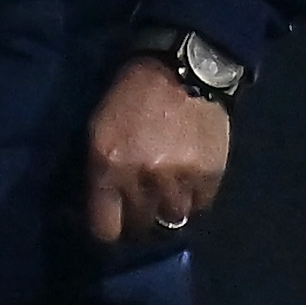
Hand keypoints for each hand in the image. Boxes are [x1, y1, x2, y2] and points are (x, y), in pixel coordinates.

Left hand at [81, 56, 232, 247]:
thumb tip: (95, 209)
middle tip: (137, 211)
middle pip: (140, 226)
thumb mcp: (97, 132)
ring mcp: (180, 178)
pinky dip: (193, 200)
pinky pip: (201, 205)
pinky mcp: (210, 174)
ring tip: (164, 198)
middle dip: (136, 222)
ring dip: (167, 212)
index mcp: (108, 167)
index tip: (109, 227)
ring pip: (173, 219)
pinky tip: (186, 185)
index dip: (106, 232)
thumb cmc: (128, 99)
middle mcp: (143, 179)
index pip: (105, 227)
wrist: (180, 71)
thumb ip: (96, 173)